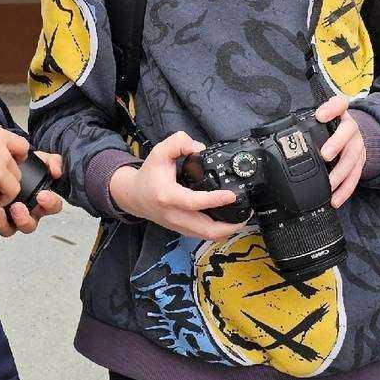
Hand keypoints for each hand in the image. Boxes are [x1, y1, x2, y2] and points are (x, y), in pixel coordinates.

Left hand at [0, 152, 62, 238]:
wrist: (0, 164)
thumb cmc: (22, 166)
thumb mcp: (40, 159)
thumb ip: (53, 162)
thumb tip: (57, 172)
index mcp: (40, 202)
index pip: (52, 207)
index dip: (49, 203)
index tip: (42, 195)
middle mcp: (26, 213)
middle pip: (29, 225)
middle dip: (24, 219)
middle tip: (17, 207)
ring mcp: (9, 218)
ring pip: (9, 230)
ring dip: (3, 222)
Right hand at [108, 131, 244, 242]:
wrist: (134, 196)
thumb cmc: (148, 175)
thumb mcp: (158, 152)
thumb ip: (178, 142)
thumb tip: (199, 147)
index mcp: (168, 196)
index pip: (194, 202)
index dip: (214, 200)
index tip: (231, 195)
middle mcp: (174, 215)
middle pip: (206, 230)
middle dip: (229, 226)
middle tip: (246, 214)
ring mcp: (178, 226)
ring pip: (207, 237)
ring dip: (227, 230)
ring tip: (241, 218)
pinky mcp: (182, 230)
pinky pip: (203, 236)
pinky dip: (218, 231)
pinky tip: (227, 221)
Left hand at [315, 93, 366, 208]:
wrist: (353, 133)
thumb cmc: (331, 126)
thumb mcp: (322, 117)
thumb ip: (307, 120)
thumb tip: (279, 130)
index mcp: (340, 113)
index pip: (339, 104)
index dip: (331, 108)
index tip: (320, 115)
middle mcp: (351, 128)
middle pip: (348, 133)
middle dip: (336, 144)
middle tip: (325, 155)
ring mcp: (358, 145)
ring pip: (352, 158)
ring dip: (341, 173)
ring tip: (329, 184)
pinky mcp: (360, 161)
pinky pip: (355, 177)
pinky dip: (345, 190)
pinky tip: (335, 199)